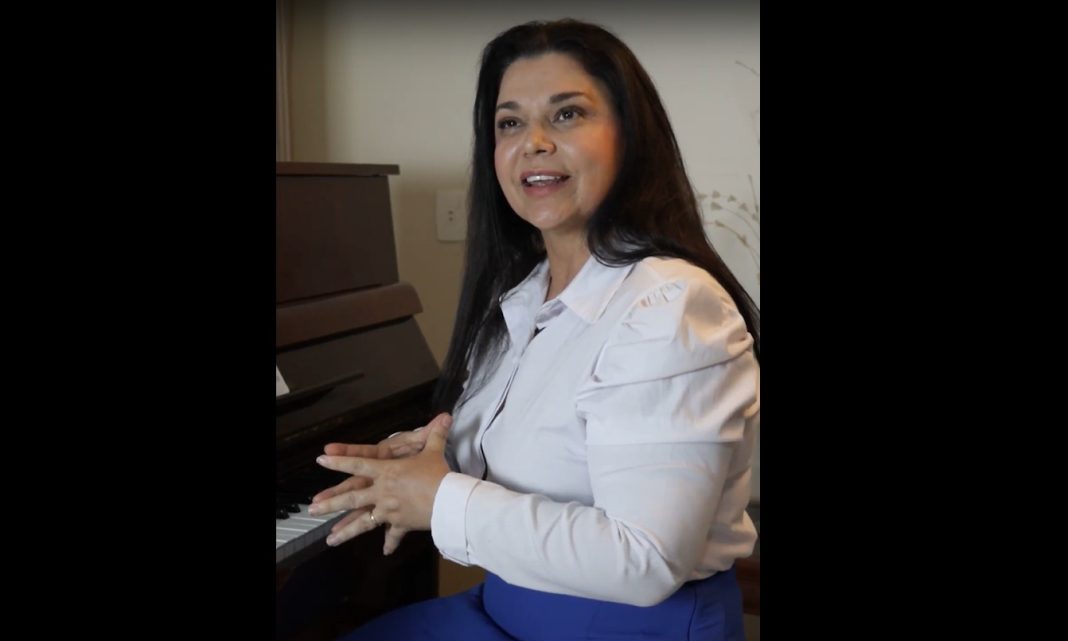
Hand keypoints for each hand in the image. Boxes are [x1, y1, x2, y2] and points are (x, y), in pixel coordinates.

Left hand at [310, 415, 451, 547]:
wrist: (449, 500)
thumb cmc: (438, 474)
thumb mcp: (434, 451)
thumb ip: (435, 434)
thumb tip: (445, 416)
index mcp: (387, 472)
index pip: (358, 464)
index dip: (339, 461)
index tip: (320, 460)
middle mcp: (382, 492)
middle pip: (351, 498)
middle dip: (330, 504)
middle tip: (312, 510)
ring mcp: (389, 510)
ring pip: (363, 522)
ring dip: (345, 531)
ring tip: (330, 540)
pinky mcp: (400, 524)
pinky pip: (393, 534)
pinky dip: (389, 542)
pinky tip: (384, 552)